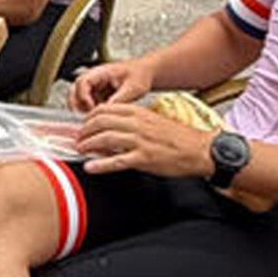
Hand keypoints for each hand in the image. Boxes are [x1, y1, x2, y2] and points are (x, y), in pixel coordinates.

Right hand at [70, 56, 152, 112]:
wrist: (145, 73)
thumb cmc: (140, 75)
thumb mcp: (133, 88)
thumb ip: (120, 99)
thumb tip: (107, 111)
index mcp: (102, 72)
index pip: (83, 81)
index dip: (83, 96)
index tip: (92, 107)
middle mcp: (94, 77)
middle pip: (74, 89)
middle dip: (77, 104)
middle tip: (86, 116)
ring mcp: (94, 85)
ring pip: (78, 97)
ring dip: (83, 108)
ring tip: (95, 116)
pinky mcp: (97, 93)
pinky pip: (87, 103)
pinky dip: (90, 110)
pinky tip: (100, 115)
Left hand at [74, 102, 214, 176]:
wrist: (199, 149)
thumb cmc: (179, 138)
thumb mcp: (153, 121)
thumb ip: (132, 122)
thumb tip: (112, 127)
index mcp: (139, 112)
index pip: (104, 109)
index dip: (89, 117)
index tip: (83, 125)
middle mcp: (137, 124)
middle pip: (100, 122)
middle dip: (84, 131)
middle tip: (78, 138)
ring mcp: (139, 141)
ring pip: (105, 139)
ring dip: (89, 145)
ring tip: (81, 150)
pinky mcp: (143, 158)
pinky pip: (117, 160)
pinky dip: (101, 165)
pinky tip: (91, 167)